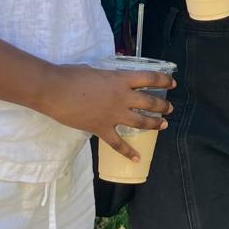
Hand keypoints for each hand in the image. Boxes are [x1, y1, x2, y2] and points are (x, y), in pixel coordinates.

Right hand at [43, 64, 174, 159]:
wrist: (55, 91)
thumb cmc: (73, 75)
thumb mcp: (96, 70)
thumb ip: (108, 77)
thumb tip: (112, 79)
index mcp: (121, 79)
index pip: (150, 78)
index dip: (164, 80)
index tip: (173, 83)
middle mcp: (122, 97)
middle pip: (149, 102)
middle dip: (162, 106)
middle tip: (169, 109)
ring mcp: (113, 115)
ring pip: (141, 121)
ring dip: (154, 124)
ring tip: (163, 125)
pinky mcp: (102, 129)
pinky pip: (118, 144)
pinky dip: (128, 152)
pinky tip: (137, 158)